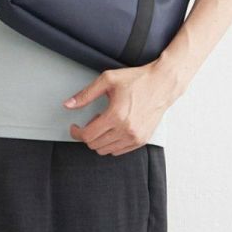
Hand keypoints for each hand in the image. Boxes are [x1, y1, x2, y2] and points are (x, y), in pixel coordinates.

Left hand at [63, 60, 184, 153]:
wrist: (162, 84)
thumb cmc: (137, 80)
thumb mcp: (108, 80)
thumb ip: (86, 94)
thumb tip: (68, 105)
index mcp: (116, 115)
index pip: (88, 135)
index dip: (76, 133)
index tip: (74, 127)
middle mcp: (126, 129)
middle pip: (95, 145)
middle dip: (87, 135)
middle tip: (91, 121)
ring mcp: (135, 137)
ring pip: (106, 150)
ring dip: (99, 140)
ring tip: (104, 123)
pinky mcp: (142, 140)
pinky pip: (118, 151)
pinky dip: (111, 144)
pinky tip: (114, 129)